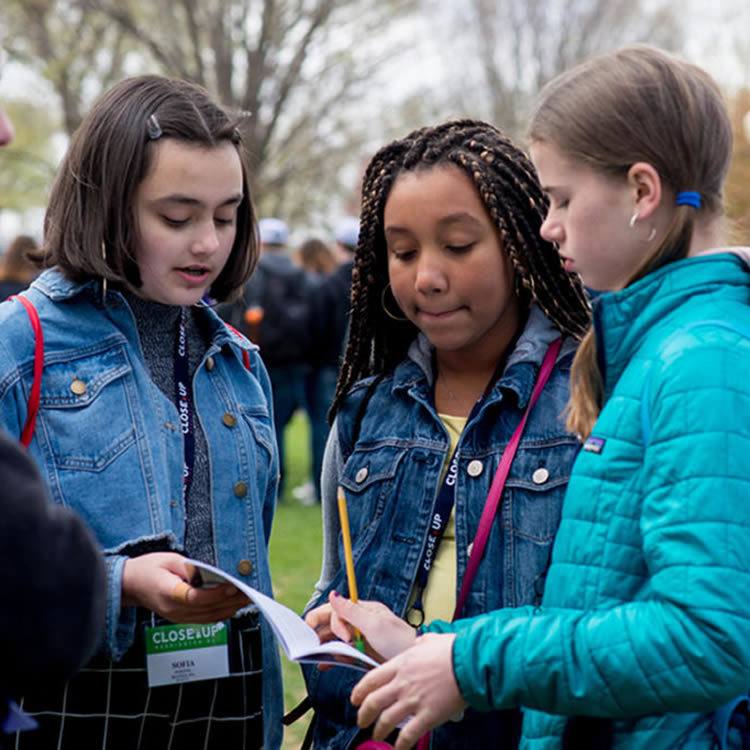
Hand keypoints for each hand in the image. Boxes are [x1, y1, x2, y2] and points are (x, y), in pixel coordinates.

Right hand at [122, 552, 249, 622]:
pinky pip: (205, 619)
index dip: (216, 594)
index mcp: (168, 593)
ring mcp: (177, 617)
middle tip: (249, 592)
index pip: (195, 598)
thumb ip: (191, 567)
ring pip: (208, 617)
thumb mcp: (169, 559)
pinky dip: (221, 613)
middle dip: (230, 601)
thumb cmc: (149, 569)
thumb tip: (212, 573)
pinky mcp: (181, 619)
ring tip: (247, 598)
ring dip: (229, 609)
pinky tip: (233, 606)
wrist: (130, 585)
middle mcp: (173, 610)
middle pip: (206, 610)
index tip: (232, 587)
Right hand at [305, 593, 416, 663]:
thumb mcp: (375, 624)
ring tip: (316, 654)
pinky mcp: (360, 654)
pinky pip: (340, 653)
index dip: (326, 618)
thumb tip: (333, 595)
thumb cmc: (398, 641)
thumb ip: (352, 611)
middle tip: (312, 643)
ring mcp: (359, 639)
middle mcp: (358, 623)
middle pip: (331, 622)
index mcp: (363, 611)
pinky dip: (330, 658)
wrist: (412, 665)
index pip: (336, 608)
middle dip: (319, 630)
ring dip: (323, 645)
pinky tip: (323, 664)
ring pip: (333, 638)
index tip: (325, 632)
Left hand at [351, 633, 466, 749]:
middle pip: (373, 702)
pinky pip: (408, 735)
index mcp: (401, 664)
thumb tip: (418, 643)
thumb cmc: (452, 649)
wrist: (469, 662)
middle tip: (361, 720)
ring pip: (386, 720)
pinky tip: (397, 748)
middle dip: (363, 714)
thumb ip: (419, 644)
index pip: (371, 679)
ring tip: (376, 735)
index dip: (359, 692)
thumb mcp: (429, 640)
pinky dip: (400, 745)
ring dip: (378, 731)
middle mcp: (402, 683)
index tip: (355, 699)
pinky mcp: (427, 716)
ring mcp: (413, 700)